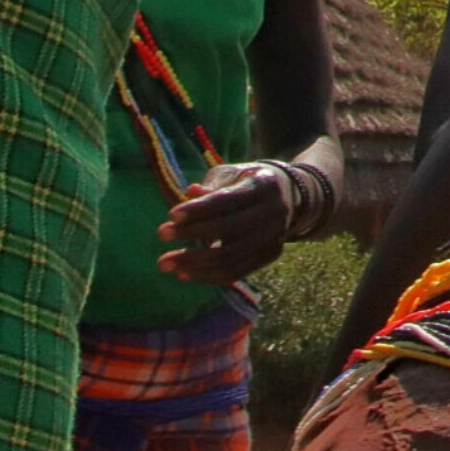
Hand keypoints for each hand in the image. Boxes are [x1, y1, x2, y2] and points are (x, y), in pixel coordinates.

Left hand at [156, 160, 305, 285]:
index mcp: (264, 185)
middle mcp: (274, 212)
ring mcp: (274, 236)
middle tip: (160, 235)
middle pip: (228, 230)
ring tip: (166, 264)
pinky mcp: (271, 255)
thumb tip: (189, 193)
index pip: (227, 200)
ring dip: (194, 264)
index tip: (171, 216)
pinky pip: (237, 272)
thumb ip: (212, 185)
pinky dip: (208, 276)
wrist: (290, 196)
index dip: (198, 210)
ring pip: (231, 257)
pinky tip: (185, 274)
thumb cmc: (249, 182)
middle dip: (191, 235)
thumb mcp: (233, 174)